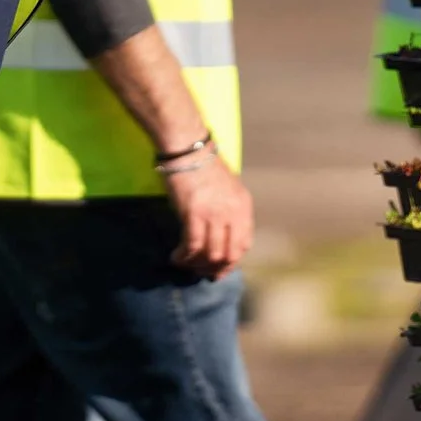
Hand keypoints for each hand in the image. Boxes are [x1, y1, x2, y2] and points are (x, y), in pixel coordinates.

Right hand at [165, 155, 253, 278]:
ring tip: (185, 263)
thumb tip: (221, 238)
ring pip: (211, 254)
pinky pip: (192, 246)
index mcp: (243, 207)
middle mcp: (233, 213)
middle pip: (229, 255)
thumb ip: (230, 212)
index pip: (244, 245)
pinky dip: (184, 256)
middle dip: (214, 268)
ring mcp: (214, 214)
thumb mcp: (228, 189)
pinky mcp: (194, 214)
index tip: (218, 269)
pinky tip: (176, 256)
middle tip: (200, 272)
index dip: (231, 262)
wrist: (188, 148)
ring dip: (197, 264)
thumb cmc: (204, 166)